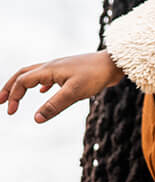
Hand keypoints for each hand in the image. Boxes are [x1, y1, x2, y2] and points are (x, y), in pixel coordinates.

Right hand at [0, 51, 123, 122]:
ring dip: (23, 85)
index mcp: (50, 69)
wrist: (115, 63)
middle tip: (0, 101)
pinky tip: (43, 91)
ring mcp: (62, 67)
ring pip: (36, 73)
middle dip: (10, 87)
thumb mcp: (75, 92)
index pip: (23, 80)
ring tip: (16, 97)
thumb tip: (35, 119)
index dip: (13, 96)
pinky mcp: (71, 71)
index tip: (10, 112)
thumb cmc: (96, 75)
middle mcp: (53, 65)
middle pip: (24, 73)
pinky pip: (50, 75)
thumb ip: (55, 105)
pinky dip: (41, 84)